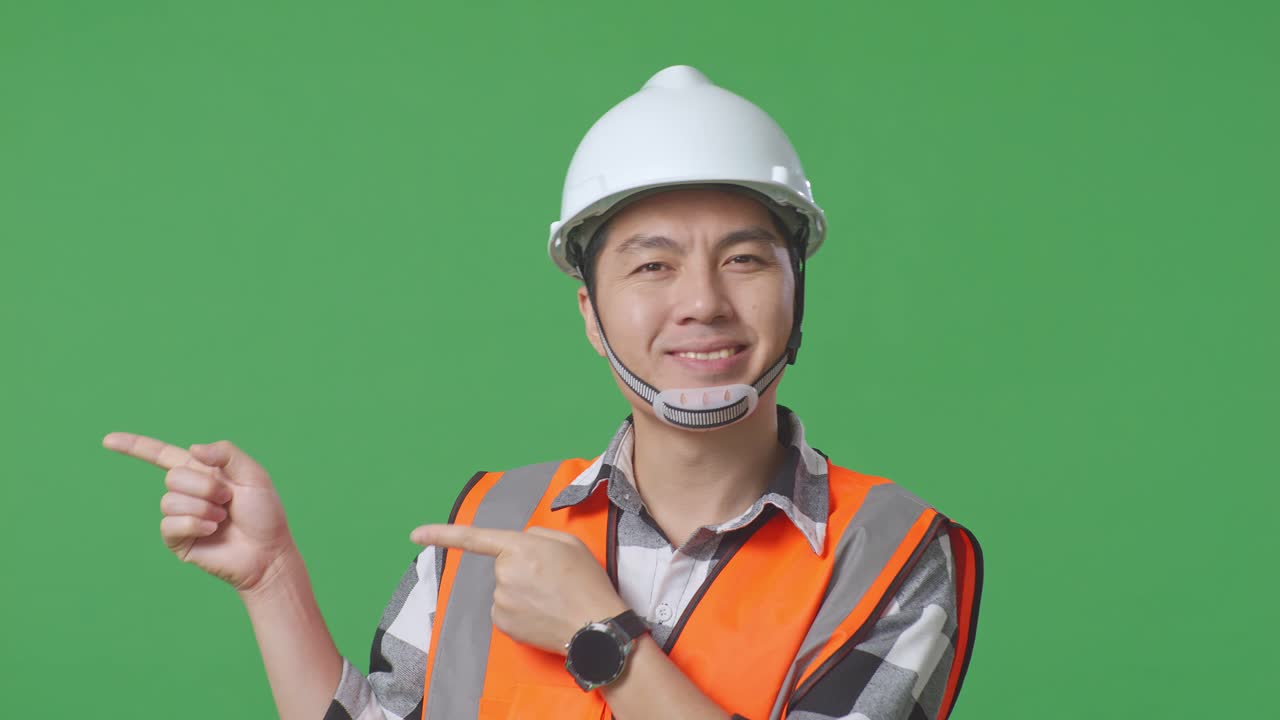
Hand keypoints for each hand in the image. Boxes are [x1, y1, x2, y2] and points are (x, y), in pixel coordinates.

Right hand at [103, 433, 292, 594]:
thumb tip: (192, 448)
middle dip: (205, 487)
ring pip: (170, 500)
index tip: (108, 440)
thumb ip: (226, 454)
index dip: (135, 447)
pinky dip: (194, 523)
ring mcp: (180, 517)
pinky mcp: (177, 541)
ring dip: (202, 507)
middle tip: (229, 500)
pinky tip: (212, 530)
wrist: (268, 553)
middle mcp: (187, 493)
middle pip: (173, 477)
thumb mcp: (254, 475)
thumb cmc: (264, 514)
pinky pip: (169, 523)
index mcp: (202, 472)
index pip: (162, 455)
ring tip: (222, 518)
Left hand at [411, 524, 629, 654]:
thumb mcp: (570, 543)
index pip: (474, 538)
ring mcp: (501, 600)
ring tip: (552, 598)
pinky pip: (505, 609)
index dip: (441, 534)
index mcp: (520, 547)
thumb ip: (538, 534)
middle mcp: (504, 573)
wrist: (596, 627)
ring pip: (504, 588)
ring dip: (522, 591)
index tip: (415, 534)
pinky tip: (542, 613)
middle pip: (503, 565)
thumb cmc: (587, 582)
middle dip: (522, 568)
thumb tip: (520, 542)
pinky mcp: (503, 623)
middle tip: (552, 579)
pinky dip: (520, 610)